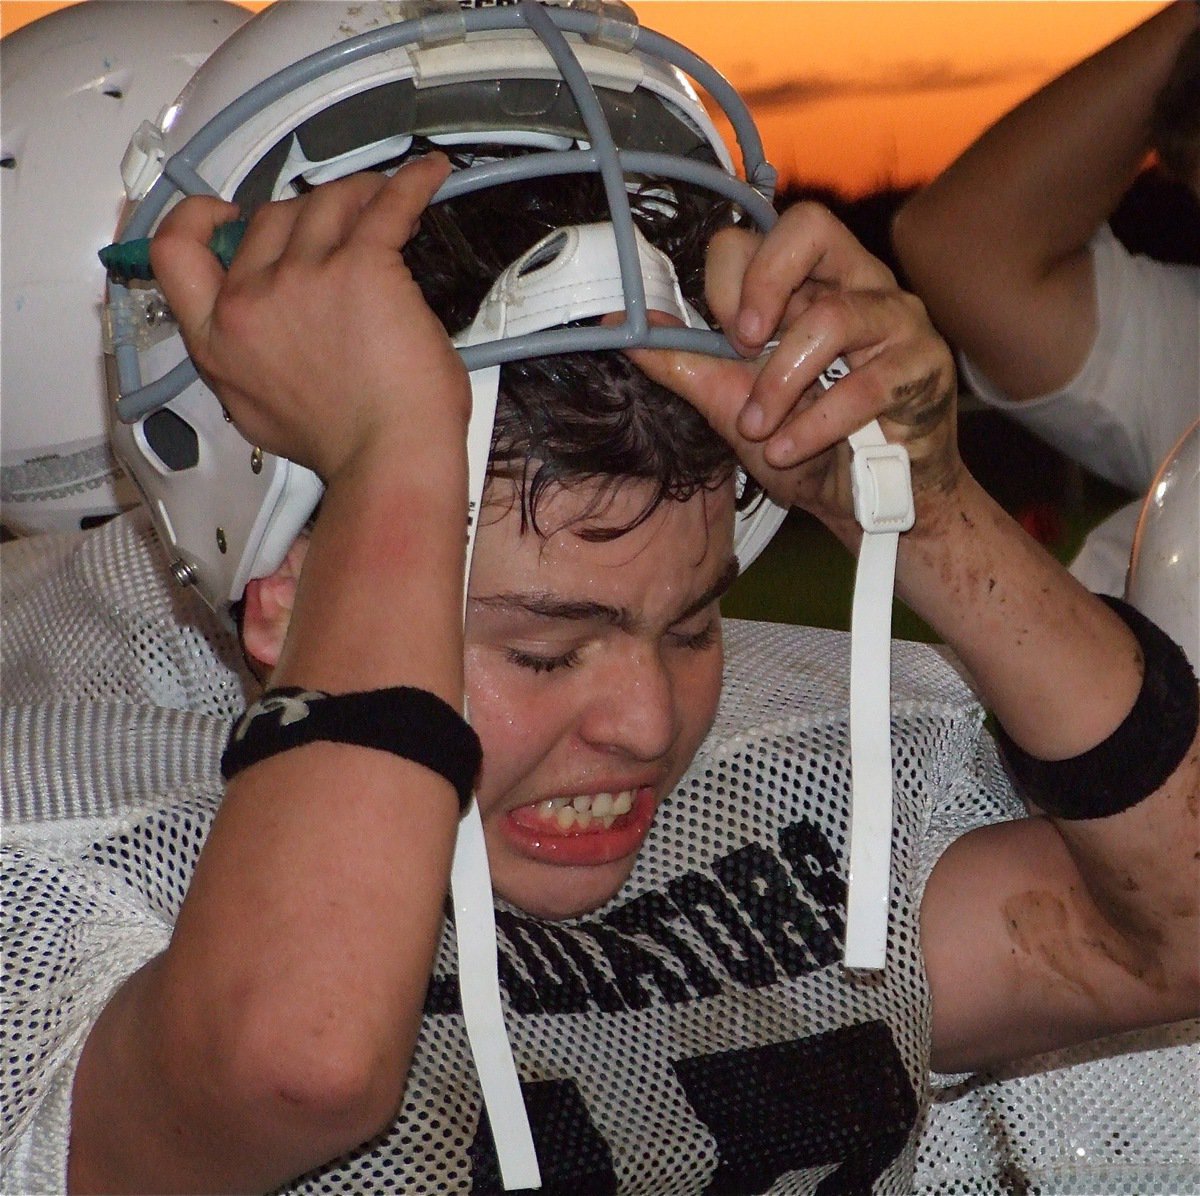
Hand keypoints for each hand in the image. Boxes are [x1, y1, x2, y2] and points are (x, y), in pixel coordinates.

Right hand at [150, 154, 469, 485]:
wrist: (389, 459)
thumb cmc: (347, 446)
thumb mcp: (261, 413)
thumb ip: (249, 365)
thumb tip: (264, 339)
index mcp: (219, 341)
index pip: (177, 255)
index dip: (199, 219)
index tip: (227, 212)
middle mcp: (251, 304)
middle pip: (268, 221)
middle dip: (308, 216)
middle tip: (344, 227)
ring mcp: (303, 279)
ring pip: (324, 204)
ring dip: (358, 197)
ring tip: (388, 207)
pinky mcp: (361, 267)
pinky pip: (385, 206)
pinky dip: (411, 186)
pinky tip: (429, 179)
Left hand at [630, 203, 960, 529]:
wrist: (859, 504)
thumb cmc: (801, 445)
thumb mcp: (728, 403)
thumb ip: (682, 362)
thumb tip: (618, 327)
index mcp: (810, 283)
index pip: (766, 231)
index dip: (734, 275)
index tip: (724, 336)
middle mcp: (857, 284)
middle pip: (810, 226)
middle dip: (763, 284)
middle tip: (742, 345)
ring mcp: (897, 320)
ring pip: (834, 317)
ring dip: (780, 383)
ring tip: (759, 430)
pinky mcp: (924, 367)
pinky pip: (866, 383)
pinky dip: (814, 424)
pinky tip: (789, 451)